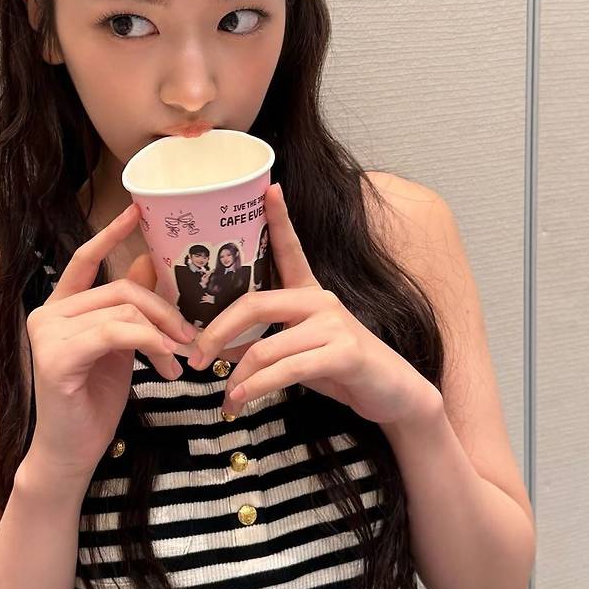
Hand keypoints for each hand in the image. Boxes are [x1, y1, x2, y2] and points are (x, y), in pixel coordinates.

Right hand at [24, 204, 196, 484]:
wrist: (73, 451)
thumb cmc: (96, 397)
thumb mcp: (120, 344)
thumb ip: (129, 305)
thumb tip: (148, 261)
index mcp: (63, 306)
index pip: (87, 259)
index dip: (112, 233)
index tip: (137, 210)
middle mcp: (48, 313)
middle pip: (121, 289)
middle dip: (164, 309)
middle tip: (190, 336)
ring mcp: (48, 334)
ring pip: (123, 310)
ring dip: (162, 334)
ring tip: (180, 359)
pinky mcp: (56, 357)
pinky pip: (117, 333)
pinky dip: (151, 345)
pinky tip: (166, 366)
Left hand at [188, 184, 440, 423]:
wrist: (393, 394)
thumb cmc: (342, 369)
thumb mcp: (298, 353)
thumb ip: (264, 343)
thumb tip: (219, 349)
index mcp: (310, 293)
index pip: (291, 249)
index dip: (280, 217)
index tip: (269, 188)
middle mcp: (321, 300)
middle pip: (254, 304)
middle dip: (216, 333)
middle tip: (195, 358)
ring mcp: (334, 324)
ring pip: (265, 347)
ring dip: (238, 378)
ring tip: (225, 399)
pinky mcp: (343, 353)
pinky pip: (286, 370)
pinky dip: (257, 388)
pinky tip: (242, 400)